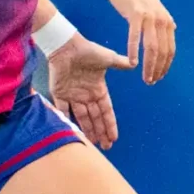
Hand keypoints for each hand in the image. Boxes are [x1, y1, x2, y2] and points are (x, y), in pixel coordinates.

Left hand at [44, 32, 131, 148]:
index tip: (114, 137)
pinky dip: (66, 119)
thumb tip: (134, 64)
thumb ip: (120, 63)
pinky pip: (62, 109)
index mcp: (98, 89)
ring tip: (92, 143)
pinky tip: (72, 131)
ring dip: (87, 130)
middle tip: (106, 147)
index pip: (106, 111)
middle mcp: (86, 95)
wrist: (68, 46)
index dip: (110, 124)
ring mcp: (73, 96)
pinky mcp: (59, 94)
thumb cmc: (88, 51)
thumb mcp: (108, 58)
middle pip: (95, 118)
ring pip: (81, 117)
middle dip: (101, 132)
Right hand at [103, 0, 176, 83]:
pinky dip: (134, 51)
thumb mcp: (155, 8)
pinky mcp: (136, 14)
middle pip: (162, 51)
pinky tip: (133, 63)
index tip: (159, 77)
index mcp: (167, 21)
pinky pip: (136, 37)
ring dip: (149, 65)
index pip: (170, 50)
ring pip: (151, 48)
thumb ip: (163, 21)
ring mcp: (150, 17)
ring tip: (145, 77)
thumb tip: (173, 28)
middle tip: (151, 81)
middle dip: (158, 69)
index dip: (166, 66)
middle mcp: (162, 20)